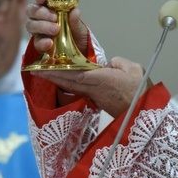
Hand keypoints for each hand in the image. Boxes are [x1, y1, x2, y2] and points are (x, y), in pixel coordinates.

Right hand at [26, 0, 88, 55]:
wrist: (80, 51)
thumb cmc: (77, 33)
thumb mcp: (79, 26)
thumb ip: (75, 20)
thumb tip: (75, 11)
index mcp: (50, 8)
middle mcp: (41, 18)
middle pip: (32, 11)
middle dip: (42, 13)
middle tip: (54, 18)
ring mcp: (38, 31)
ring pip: (31, 25)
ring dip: (42, 26)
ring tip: (56, 30)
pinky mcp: (39, 45)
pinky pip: (36, 43)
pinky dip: (42, 42)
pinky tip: (50, 43)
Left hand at [32, 56, 149, 117]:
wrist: (144, 114)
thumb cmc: (141, 91)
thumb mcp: (133, 69)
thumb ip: (117, 62)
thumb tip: (108, 64)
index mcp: (101, 80)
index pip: (75, 74)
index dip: (57, 71)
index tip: (42, 67)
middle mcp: (94, 90)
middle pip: (67, 82)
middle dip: (50, 76)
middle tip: (34, 70)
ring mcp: (94, 97)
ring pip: (71, 87)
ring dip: (56, 80)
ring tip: (44, 73)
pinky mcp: (97, 101)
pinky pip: (78, 90)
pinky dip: (68, 84)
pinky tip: (63, 80)